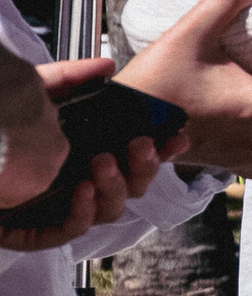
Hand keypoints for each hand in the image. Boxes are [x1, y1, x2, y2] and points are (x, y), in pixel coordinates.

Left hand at [0, 57, 181, 250]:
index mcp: (82, 152)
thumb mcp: (32, 94)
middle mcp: (77, 180)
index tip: (176, 137)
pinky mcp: (38, 229)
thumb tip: (106, 66)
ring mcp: (60, 206)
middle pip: (130, 185)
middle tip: (140, 146)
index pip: (130, 154)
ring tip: (102, 164)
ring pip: (110, 209)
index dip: (158, 149)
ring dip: (115, 187)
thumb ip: (69, 78)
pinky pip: (72, 228)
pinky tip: (82, 190)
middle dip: (144, 167)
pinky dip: (84, 211)